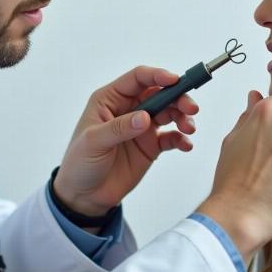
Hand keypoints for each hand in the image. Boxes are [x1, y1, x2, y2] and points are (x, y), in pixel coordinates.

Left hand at [54, 66, 198, 216]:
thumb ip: (119, 128)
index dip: (157, 76)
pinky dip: (181, 139)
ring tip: (188, 129)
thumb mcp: (94, 142)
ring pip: (169, 113)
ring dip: (182, 117)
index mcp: (110, 99)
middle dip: (178, 97)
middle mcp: (128, 109)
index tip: (175, 81)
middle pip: (159, 93)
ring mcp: (141, 127)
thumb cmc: (80, 163)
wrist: (85, 195)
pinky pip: (171, 137)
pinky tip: (185, 145)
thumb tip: (145, 117)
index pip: (137, 79)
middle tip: (191, 108)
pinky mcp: (150, 146)